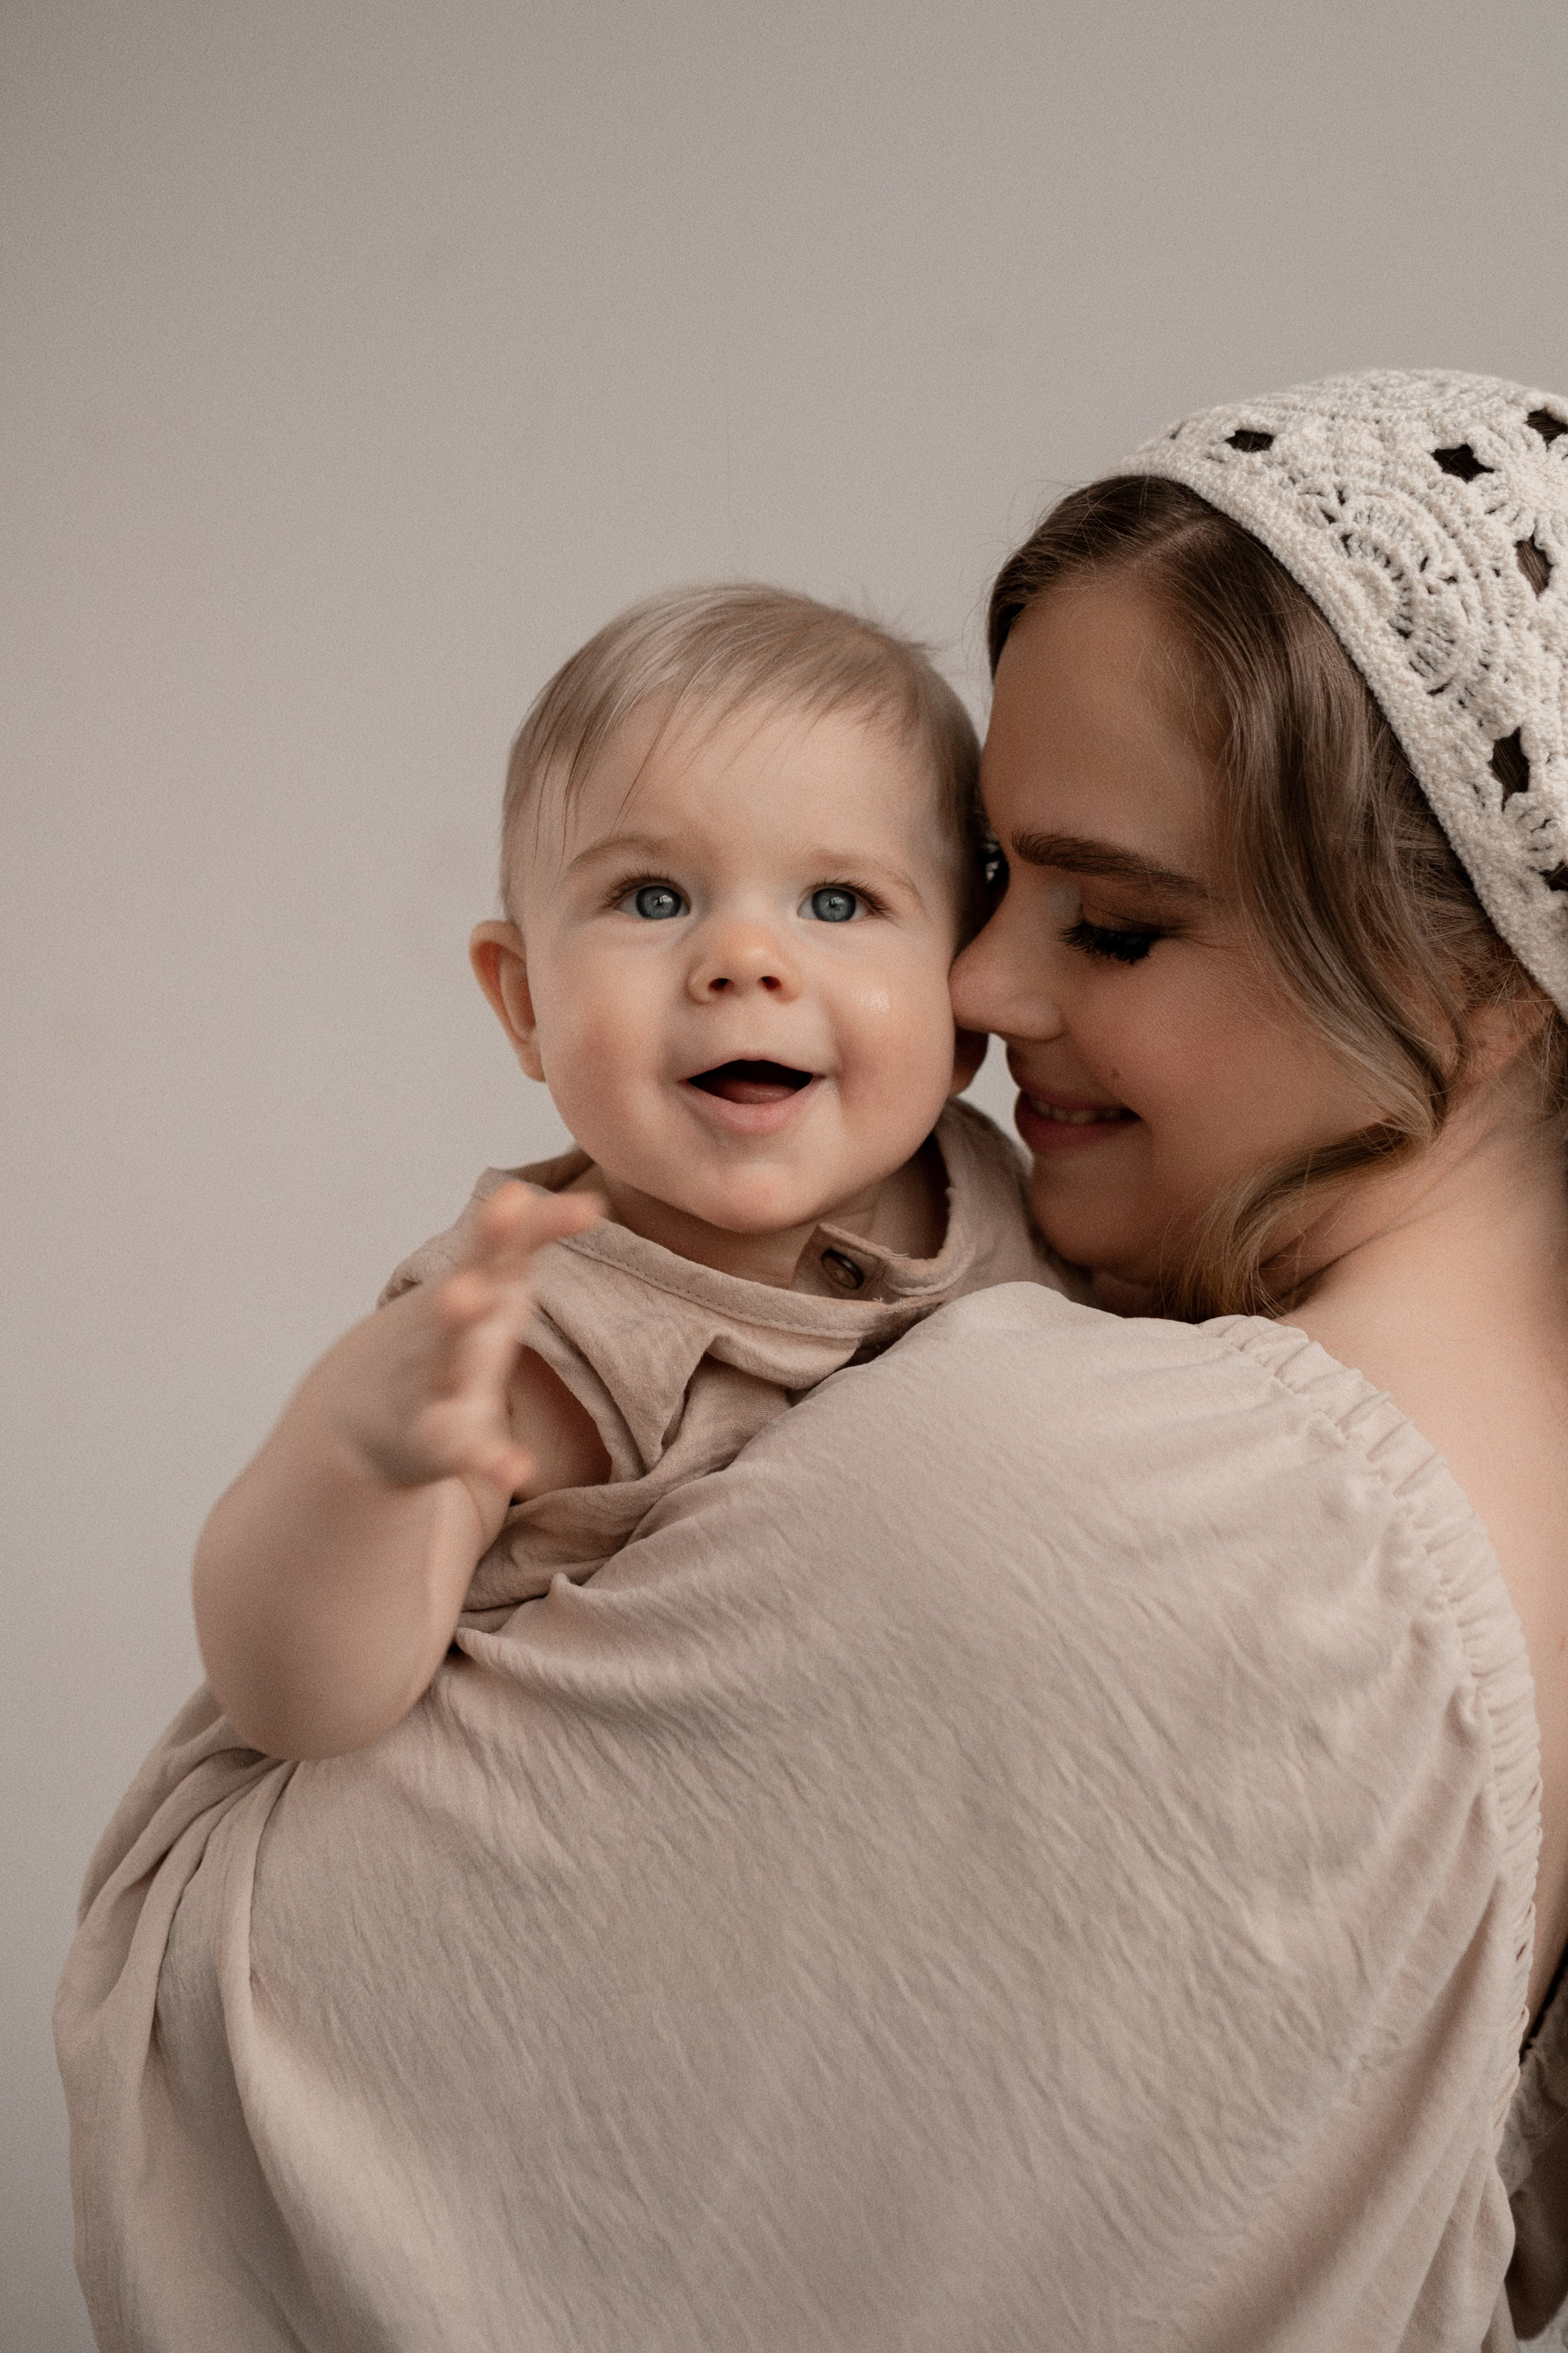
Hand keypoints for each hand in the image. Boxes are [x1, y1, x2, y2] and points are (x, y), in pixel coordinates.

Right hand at [312, 1182, 601, 1497]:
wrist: (359, 1416)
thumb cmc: (444, 1340)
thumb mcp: (480, 1285)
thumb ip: (516, 1241)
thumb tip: (560, 1194)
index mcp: (470, 1293)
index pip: (501, 1252)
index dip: (535, 1227)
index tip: (573, 1203)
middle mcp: (448, 1333)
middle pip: (462, 1294)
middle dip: (477, 1258)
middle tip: (497, 1219)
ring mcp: (432, 1385)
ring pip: (445, 1358)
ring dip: (455, 1328)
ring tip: (464, 1296)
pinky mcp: (432, 1441)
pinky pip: (462, 1449)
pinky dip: (488, 1460)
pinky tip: (515, 1471)